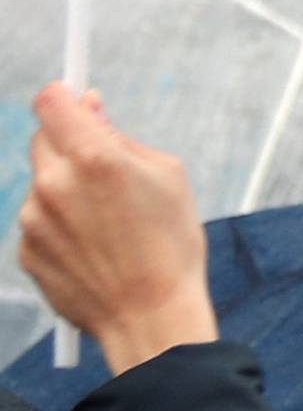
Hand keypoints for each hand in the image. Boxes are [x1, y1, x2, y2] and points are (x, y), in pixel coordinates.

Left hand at [19, 83, 217, 373]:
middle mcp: (54, 185)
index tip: (76, 100)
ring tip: (106, 221)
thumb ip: (120, 137)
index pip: (52, 101)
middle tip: (104, 167)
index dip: (64, 95)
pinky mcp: (26, 253)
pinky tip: (92, 246)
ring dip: (65, 187)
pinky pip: (38, 221)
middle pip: (43, 138)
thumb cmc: (169, 242)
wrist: (149, 315)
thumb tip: (90, 110)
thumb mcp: (166, 172)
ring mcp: (34, 222)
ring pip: (42, 182)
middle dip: (69, 142)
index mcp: (93, 157)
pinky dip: (58, 224)